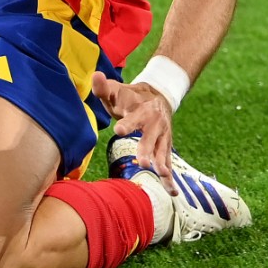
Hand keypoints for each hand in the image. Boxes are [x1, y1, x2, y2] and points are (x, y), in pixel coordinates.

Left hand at [92, 72, 175, 193]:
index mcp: (142, 109)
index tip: (118, 129)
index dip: (127, 123)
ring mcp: (162, 137)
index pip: (134, 116)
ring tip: (161, 175)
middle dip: (147, 149)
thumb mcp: (117, 91)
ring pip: (162, 152)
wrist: (158, 98)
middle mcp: (155, 124)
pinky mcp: (165, 148)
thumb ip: (104, 87)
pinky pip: (168, 164)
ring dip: (162, 164)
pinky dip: (170, 178)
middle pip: (150, 137)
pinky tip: (172, 192)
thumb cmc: (129, 98)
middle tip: (142, 162)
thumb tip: (94, 74)